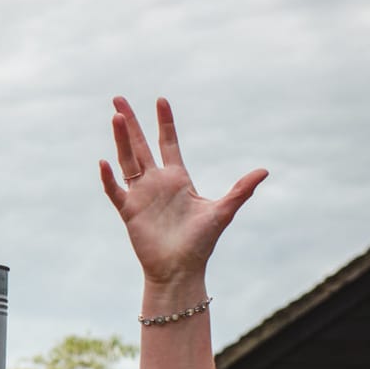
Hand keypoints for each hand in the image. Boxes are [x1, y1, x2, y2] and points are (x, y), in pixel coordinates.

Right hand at [98, 97, 266, 286]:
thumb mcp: (222, 211)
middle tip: (118, 99)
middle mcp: (156, 183)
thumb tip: (265, 170)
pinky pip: (116, 191)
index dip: (164, 122)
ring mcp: (140, 196)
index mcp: (177, 179)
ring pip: (126, 161)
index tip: (161, 100)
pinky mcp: (129, 212)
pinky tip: (104, 162)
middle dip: (131, 122)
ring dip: (120, 140)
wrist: (180, 270)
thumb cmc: (201, 243)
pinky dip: (109, 178)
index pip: (168, 143)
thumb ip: (240, 190)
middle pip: (140, 145)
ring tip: (115, 117)